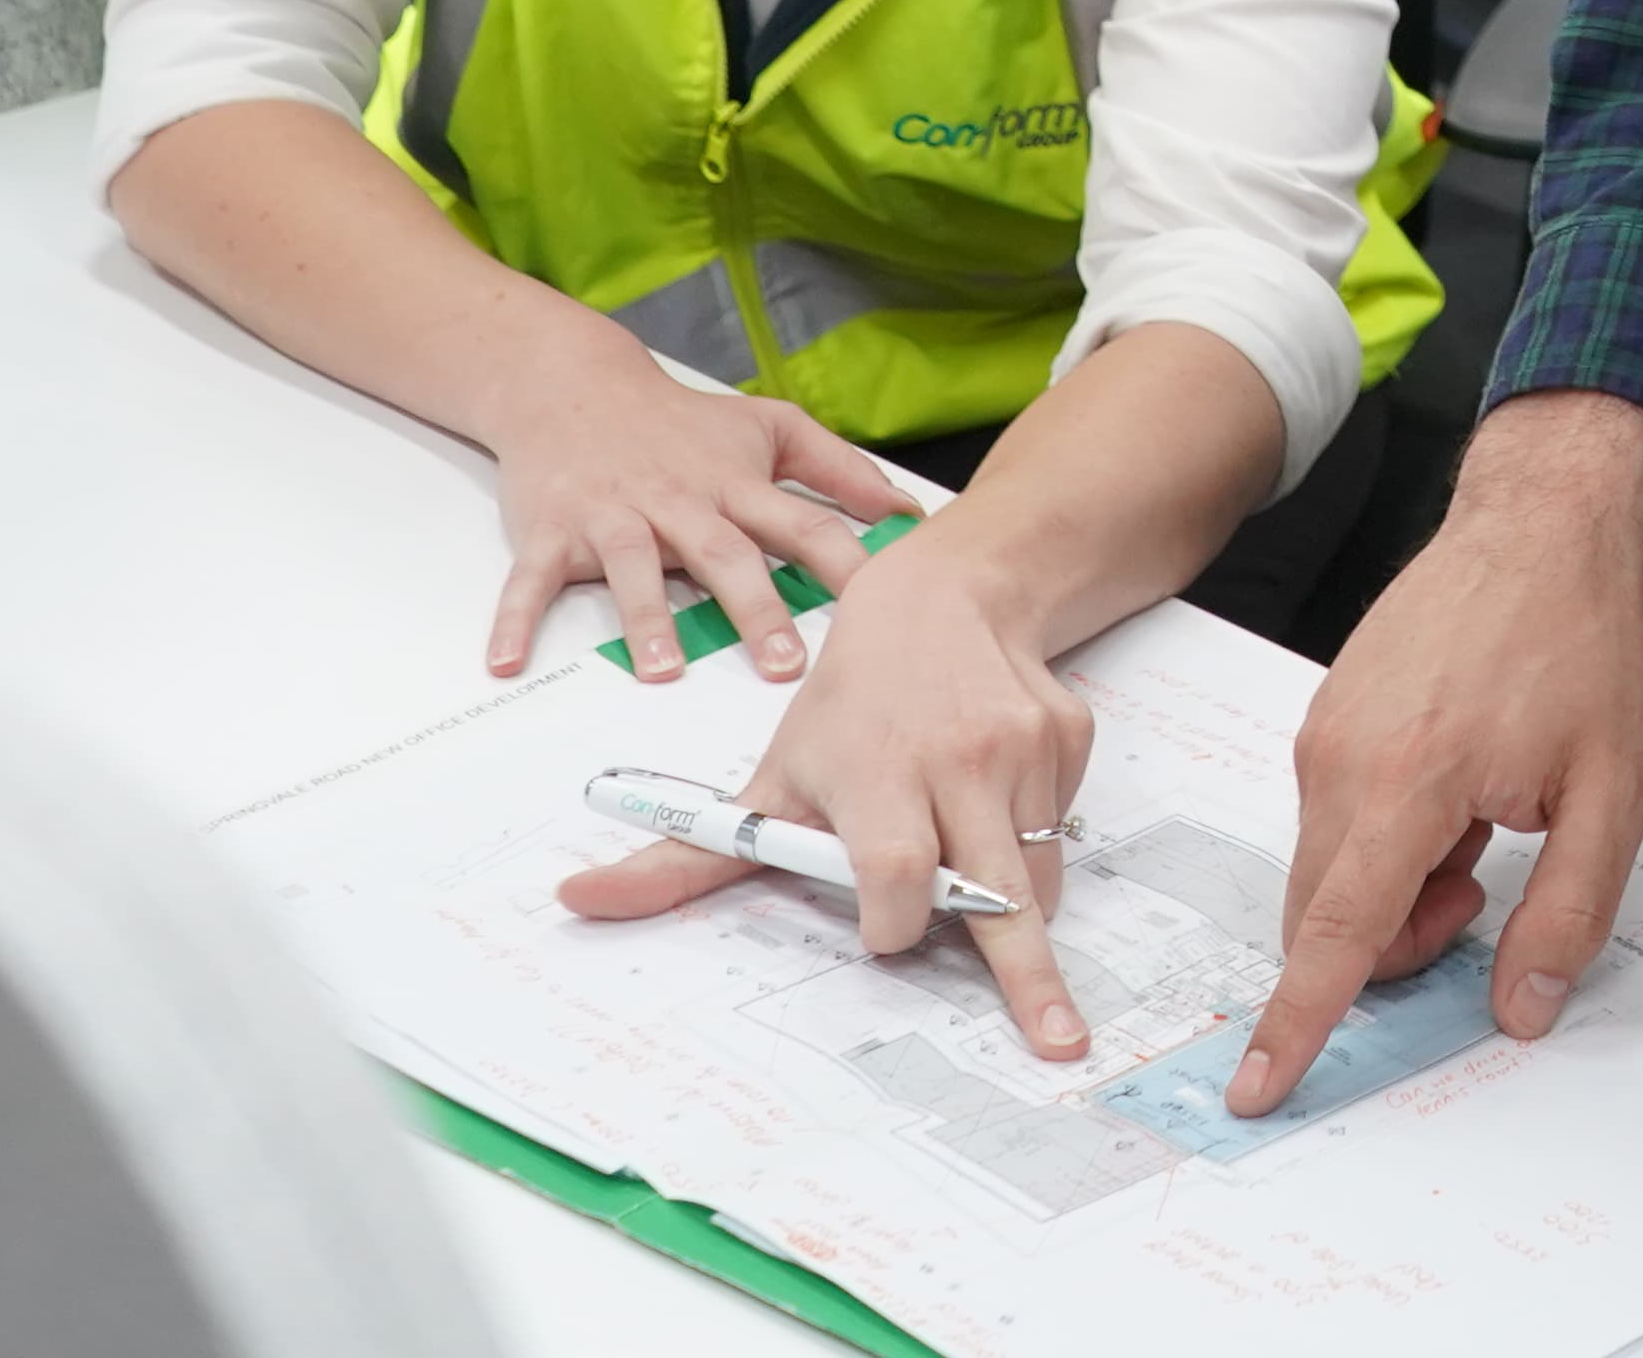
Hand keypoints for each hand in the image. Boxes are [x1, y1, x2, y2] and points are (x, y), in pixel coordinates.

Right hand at [476, 352, 912, 684]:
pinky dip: (515, 619)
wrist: (573, 383)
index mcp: (734, 486)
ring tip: (662, 671)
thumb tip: (907, 512)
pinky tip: (506, 660)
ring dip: (645, 619)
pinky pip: (531, 580)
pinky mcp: (551, 529)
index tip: (883, 603)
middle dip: (755, 609)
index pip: (803, 526)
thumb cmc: (680, 421)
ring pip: (632, 569)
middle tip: (783, 666)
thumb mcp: (769, 428)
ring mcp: (612, 516)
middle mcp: (679, 503)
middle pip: (724, 555)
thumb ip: (840, 468)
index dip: (845, 562)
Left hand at [557, 531, 1109, 1056]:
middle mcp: (956, 757)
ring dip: (1012, 902)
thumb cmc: (846, 705)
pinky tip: (997, 795)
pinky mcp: (1068, 737)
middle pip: (996, 893)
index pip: (896, 871)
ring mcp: (1021, 746)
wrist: (940, 596)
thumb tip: (575, 902)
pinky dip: (1034, 839)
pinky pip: (1061, 828)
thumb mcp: (764, 779)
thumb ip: (681, 856)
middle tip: (1061, 1045)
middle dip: (1028, 977)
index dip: (892, 918)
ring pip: (1034, 875)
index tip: (882, 930)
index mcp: (875, 771)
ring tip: (979, 867)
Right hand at [1228, 390, 1642, 1108]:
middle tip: (1485, 884)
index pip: (1338, 935)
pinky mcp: (1326, 716)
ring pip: (1328, 872)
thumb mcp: (1616, 792)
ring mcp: (1324, 733)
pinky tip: (1460, 786)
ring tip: (1486, 820)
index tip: (1255, 1091)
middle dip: (1393, 943)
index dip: (1296, 1024)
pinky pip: (1333, 820)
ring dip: (1396, 886)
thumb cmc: (1584, 644)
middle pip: (1325, 918)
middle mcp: (1341, 759)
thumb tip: (1521, 1009)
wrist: (1542, 523)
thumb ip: (1568, 913)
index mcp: (1408, 781)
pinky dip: (1385, 838)